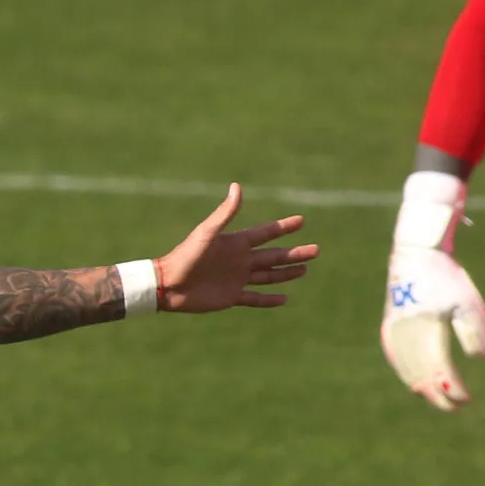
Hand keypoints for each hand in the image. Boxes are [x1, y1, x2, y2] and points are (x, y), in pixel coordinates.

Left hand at [152, 185, 318, 312]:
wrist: (168, 285)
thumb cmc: (185, 256)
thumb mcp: (207, 232)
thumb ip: (225, 213)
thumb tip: (237, 186)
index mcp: (236, 243)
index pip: (266, 233)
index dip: (283, 227)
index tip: (302, 221)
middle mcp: (240, 260)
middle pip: (273, 255)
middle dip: (294, 253)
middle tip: (316, 250)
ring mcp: (237, 279)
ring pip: (268, 275)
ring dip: (286, 273)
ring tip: (305, 269)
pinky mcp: (231, 296)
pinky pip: (255, 298)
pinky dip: (269, 299)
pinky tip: (285, 298)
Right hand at [381, 245, 484, 410]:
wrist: (415, 255)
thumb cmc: (446, 277)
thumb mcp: (469, 302)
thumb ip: (478, 332)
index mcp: (427, 334)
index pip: (442, 375)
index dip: (454, 391)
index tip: (467, 399)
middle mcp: (407, 340)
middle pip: (422, 380)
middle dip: (440, 396)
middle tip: (456, 406)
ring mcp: (394, 337)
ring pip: (408, 374)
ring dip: (424, 389)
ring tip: (440, 397)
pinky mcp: (389, 331)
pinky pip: (397, 362)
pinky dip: (409, 376)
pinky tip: (418, 382)